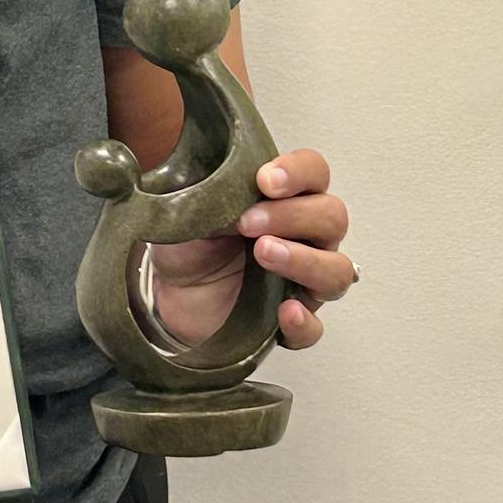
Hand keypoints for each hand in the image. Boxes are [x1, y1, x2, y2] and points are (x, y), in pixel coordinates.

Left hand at [149, 148, 354, 348]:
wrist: (166, 289)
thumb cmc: (189, 239)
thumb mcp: (192, 205)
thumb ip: (212, 188)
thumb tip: (220, 181)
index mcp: (285, 198)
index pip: (315, 172)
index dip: (299, 172)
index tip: (265, 180)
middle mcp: (304, 237)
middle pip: (333, 218)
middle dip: (293, 216)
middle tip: (247, 224)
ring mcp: (301, 282)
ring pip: (336, 272)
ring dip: (305, 260)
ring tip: (263, 253)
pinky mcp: (286, 323)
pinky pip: (313, 329)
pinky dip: (304, 322)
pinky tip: (284, 311)